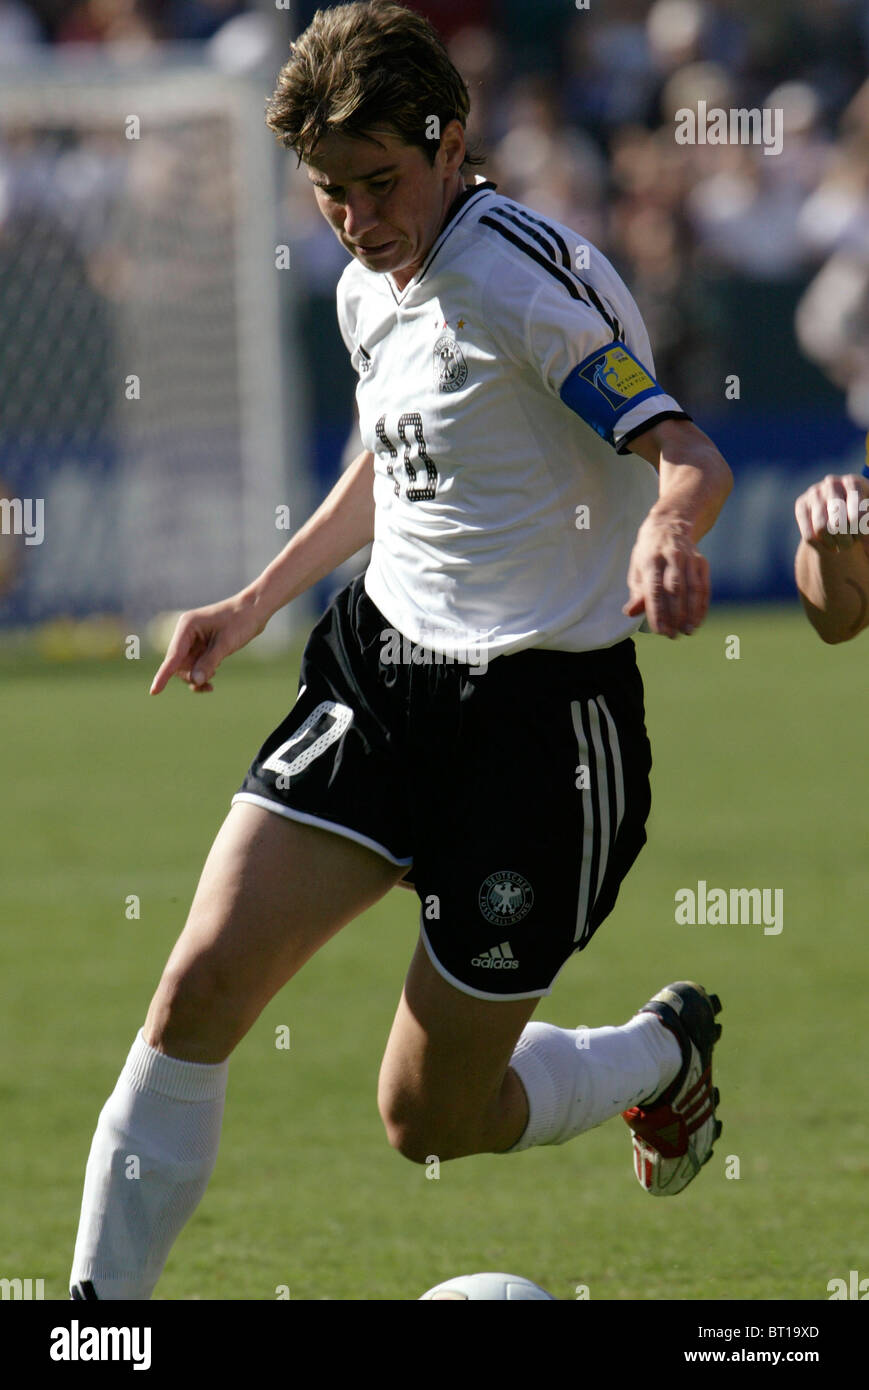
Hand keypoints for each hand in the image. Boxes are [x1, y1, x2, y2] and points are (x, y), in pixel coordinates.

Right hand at [149, 592, 267, 693]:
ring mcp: (193, 640)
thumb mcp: (225, 644)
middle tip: (210, 681)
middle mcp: (186, 633)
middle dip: (192, 676)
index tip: (153, 692)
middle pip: (179, 664)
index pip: (173, 657)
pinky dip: (202, 674)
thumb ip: (209, 663)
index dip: (163, 675)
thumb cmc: (240, 621)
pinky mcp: (202, 645)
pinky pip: (196, 665)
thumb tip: (195, 681)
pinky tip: (211, 680)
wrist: (254, 610)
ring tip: (213, 680)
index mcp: (187, 626)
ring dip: (198, 677)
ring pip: (188, 667)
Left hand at [622, 514, 709, 637]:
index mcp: (651, 560)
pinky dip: (702, 605)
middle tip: (673, 635)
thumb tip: (630, 613)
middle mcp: (671, 558)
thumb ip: (636, 593)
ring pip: (692, 589)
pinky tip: (698, 621)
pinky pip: (704, 586)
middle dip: (675, 615)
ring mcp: (689, 559)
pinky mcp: (702, 562)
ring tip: (688, 631)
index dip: (657, 611)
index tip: (659, 631)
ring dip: (691, 612)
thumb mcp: (637, 569)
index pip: (654, 590)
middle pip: (675, 590)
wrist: (670, 525)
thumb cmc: (648, 554)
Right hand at [794, 473, 868, 552]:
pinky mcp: (801, 504)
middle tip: (850, 544)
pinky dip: (820, 545)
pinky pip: (808, 534)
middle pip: (838, 523)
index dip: (859, 531)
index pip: (856, 516)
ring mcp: (814, 492)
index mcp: (853, 483)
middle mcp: (832, 483)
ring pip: (821, 529)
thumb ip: (867, 520)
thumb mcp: (868, 515)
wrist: (841, 508)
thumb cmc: (861, 512)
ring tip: (840, 545)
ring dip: (833, 543)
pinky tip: (829, 545)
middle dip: (845, 540)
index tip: (862, 536)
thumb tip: (865, 527)